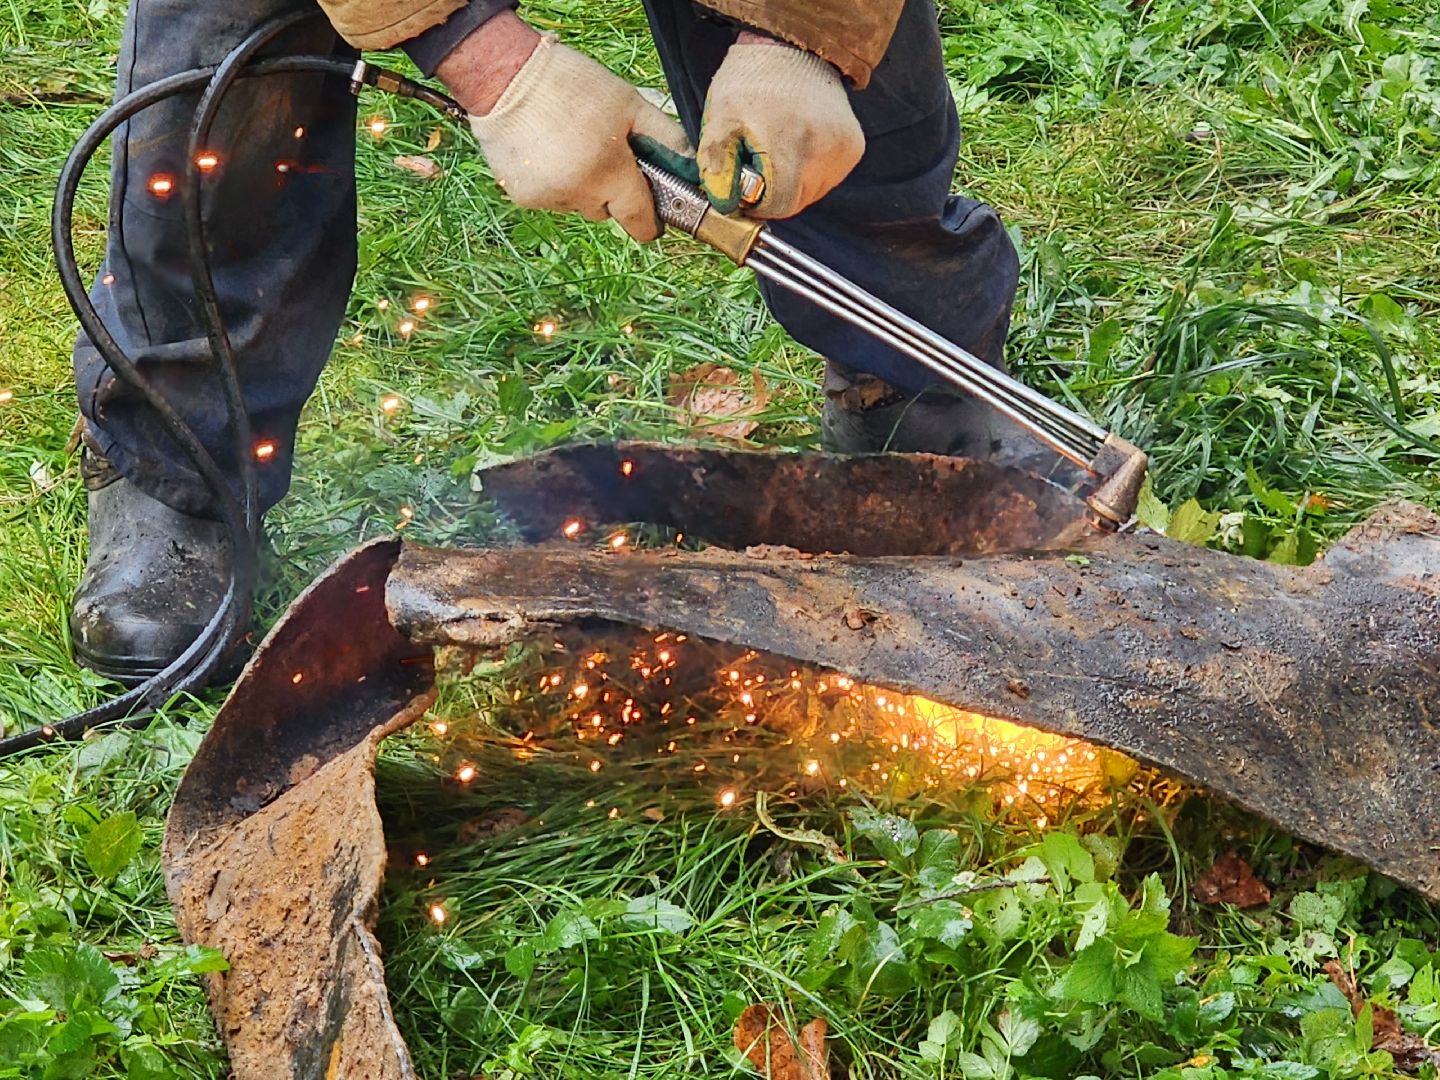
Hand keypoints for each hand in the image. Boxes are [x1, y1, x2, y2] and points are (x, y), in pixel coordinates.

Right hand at [442, 18, 691, 242]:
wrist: (505, 77)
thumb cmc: (573, 84)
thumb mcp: (629, 103)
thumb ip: (666, 138)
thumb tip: (693, 165)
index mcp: (611, 173)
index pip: (640, 222)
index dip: (649, 222)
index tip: (652, 216)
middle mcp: (579, 194)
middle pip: (607, 211)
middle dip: (611, 193)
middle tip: (603, 154)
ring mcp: (549, 199)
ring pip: (578, 205)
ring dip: (581, 186)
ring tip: (571, 146)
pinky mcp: (523, 197)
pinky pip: (552, 199)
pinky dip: (554, 182)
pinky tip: (547, 151)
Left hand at [698, 36, 863, 218]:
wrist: (795, 48)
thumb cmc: (752, 82)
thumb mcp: (721, 119)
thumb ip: (718, 167)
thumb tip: (725, 204)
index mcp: (790, 146)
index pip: (777, 206)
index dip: (756, 202)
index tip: (745, 183)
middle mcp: (824, 152)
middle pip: (795, 203)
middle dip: (772, 190)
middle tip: (759, 160)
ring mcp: (843, 151)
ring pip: (811, 193)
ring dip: (791, 182)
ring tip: (779, 147)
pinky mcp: (854, 147)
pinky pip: (827, 178)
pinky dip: (809, 170)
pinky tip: (798, 142)